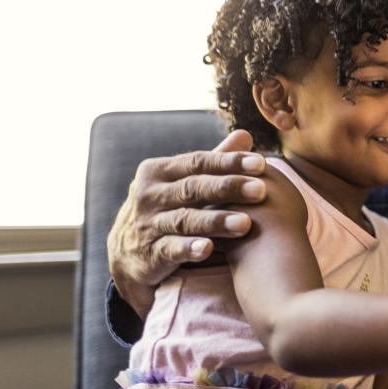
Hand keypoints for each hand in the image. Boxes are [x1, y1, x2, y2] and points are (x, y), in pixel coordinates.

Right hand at [107, 130, 267, 316]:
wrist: (126, 252)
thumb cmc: (166, 207)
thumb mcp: (183, 181)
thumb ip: (213, 161)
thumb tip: (245, 135)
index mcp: (159, 171)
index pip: (197, 162)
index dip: (229, 162)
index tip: (261, 164)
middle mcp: (150, 195)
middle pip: (193, 188)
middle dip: (228, 188)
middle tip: (261, 191)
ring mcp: (148, 225)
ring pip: (184, 219)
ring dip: (215, 221)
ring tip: (246, 223)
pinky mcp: (149, 254)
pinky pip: (170, 250)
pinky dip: (189, 248)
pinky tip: (208, 249)